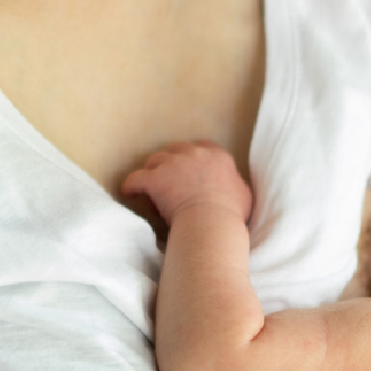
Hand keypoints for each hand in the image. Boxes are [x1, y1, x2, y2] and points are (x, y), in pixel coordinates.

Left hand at [121, 140, 252, 223]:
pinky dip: (131, 184)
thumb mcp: (243, 194)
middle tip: (168, 176)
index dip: (195, 157)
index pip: (203, 147)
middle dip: (172, 161)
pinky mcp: (155, 179)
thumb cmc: (230, 214)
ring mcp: (173, 164)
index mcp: (217, 157)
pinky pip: (136, 178)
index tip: (191, 168)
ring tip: (149, 184)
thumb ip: (235, 184)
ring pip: (156, 160)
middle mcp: (195, 154)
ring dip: (153, 170)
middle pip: (176, 150)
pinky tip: (128, 192)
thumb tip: (233, 185)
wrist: (213, 222)